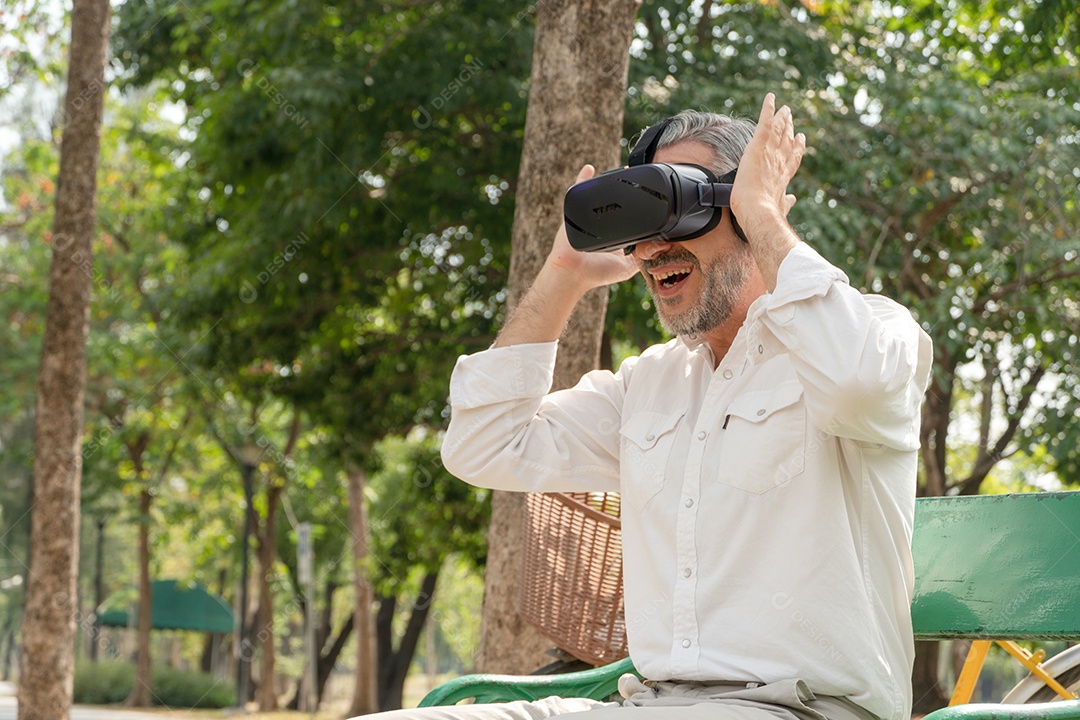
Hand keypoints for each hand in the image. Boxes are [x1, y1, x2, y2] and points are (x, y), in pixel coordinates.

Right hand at [543, 164, 639, 291]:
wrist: (573, 274)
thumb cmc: (596, 273)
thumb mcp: (627, 268)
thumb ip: (643, 258)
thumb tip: (663, 246)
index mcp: (612, 232)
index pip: (626, 214)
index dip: (635, 205)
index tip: (647, 194)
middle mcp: (600, 222)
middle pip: (613, 201)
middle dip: (624, 189)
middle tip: (637, 177)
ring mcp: (587, 216)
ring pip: (600, 194)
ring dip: (609, 182)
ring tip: (623, 170)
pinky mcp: (575, 212)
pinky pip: (578, 191)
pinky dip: (583, 179)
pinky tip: (590, 169)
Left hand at [730, 93, 805, 224]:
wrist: (758, 211)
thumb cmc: (764, 214)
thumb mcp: (778, 208)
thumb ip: (786, 202)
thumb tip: (792, 200)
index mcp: (783, 176)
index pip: (792, 158)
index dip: (796, 147)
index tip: (800, 138)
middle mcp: (779, 161)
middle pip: (786, 140)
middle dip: (788, 128)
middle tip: (789, 116)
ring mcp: (770, 152)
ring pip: (777, 130)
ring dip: (780, 117)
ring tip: (783, 108)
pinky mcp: (759, 147)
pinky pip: (764, 123)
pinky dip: (768, 109)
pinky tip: (770, 98)